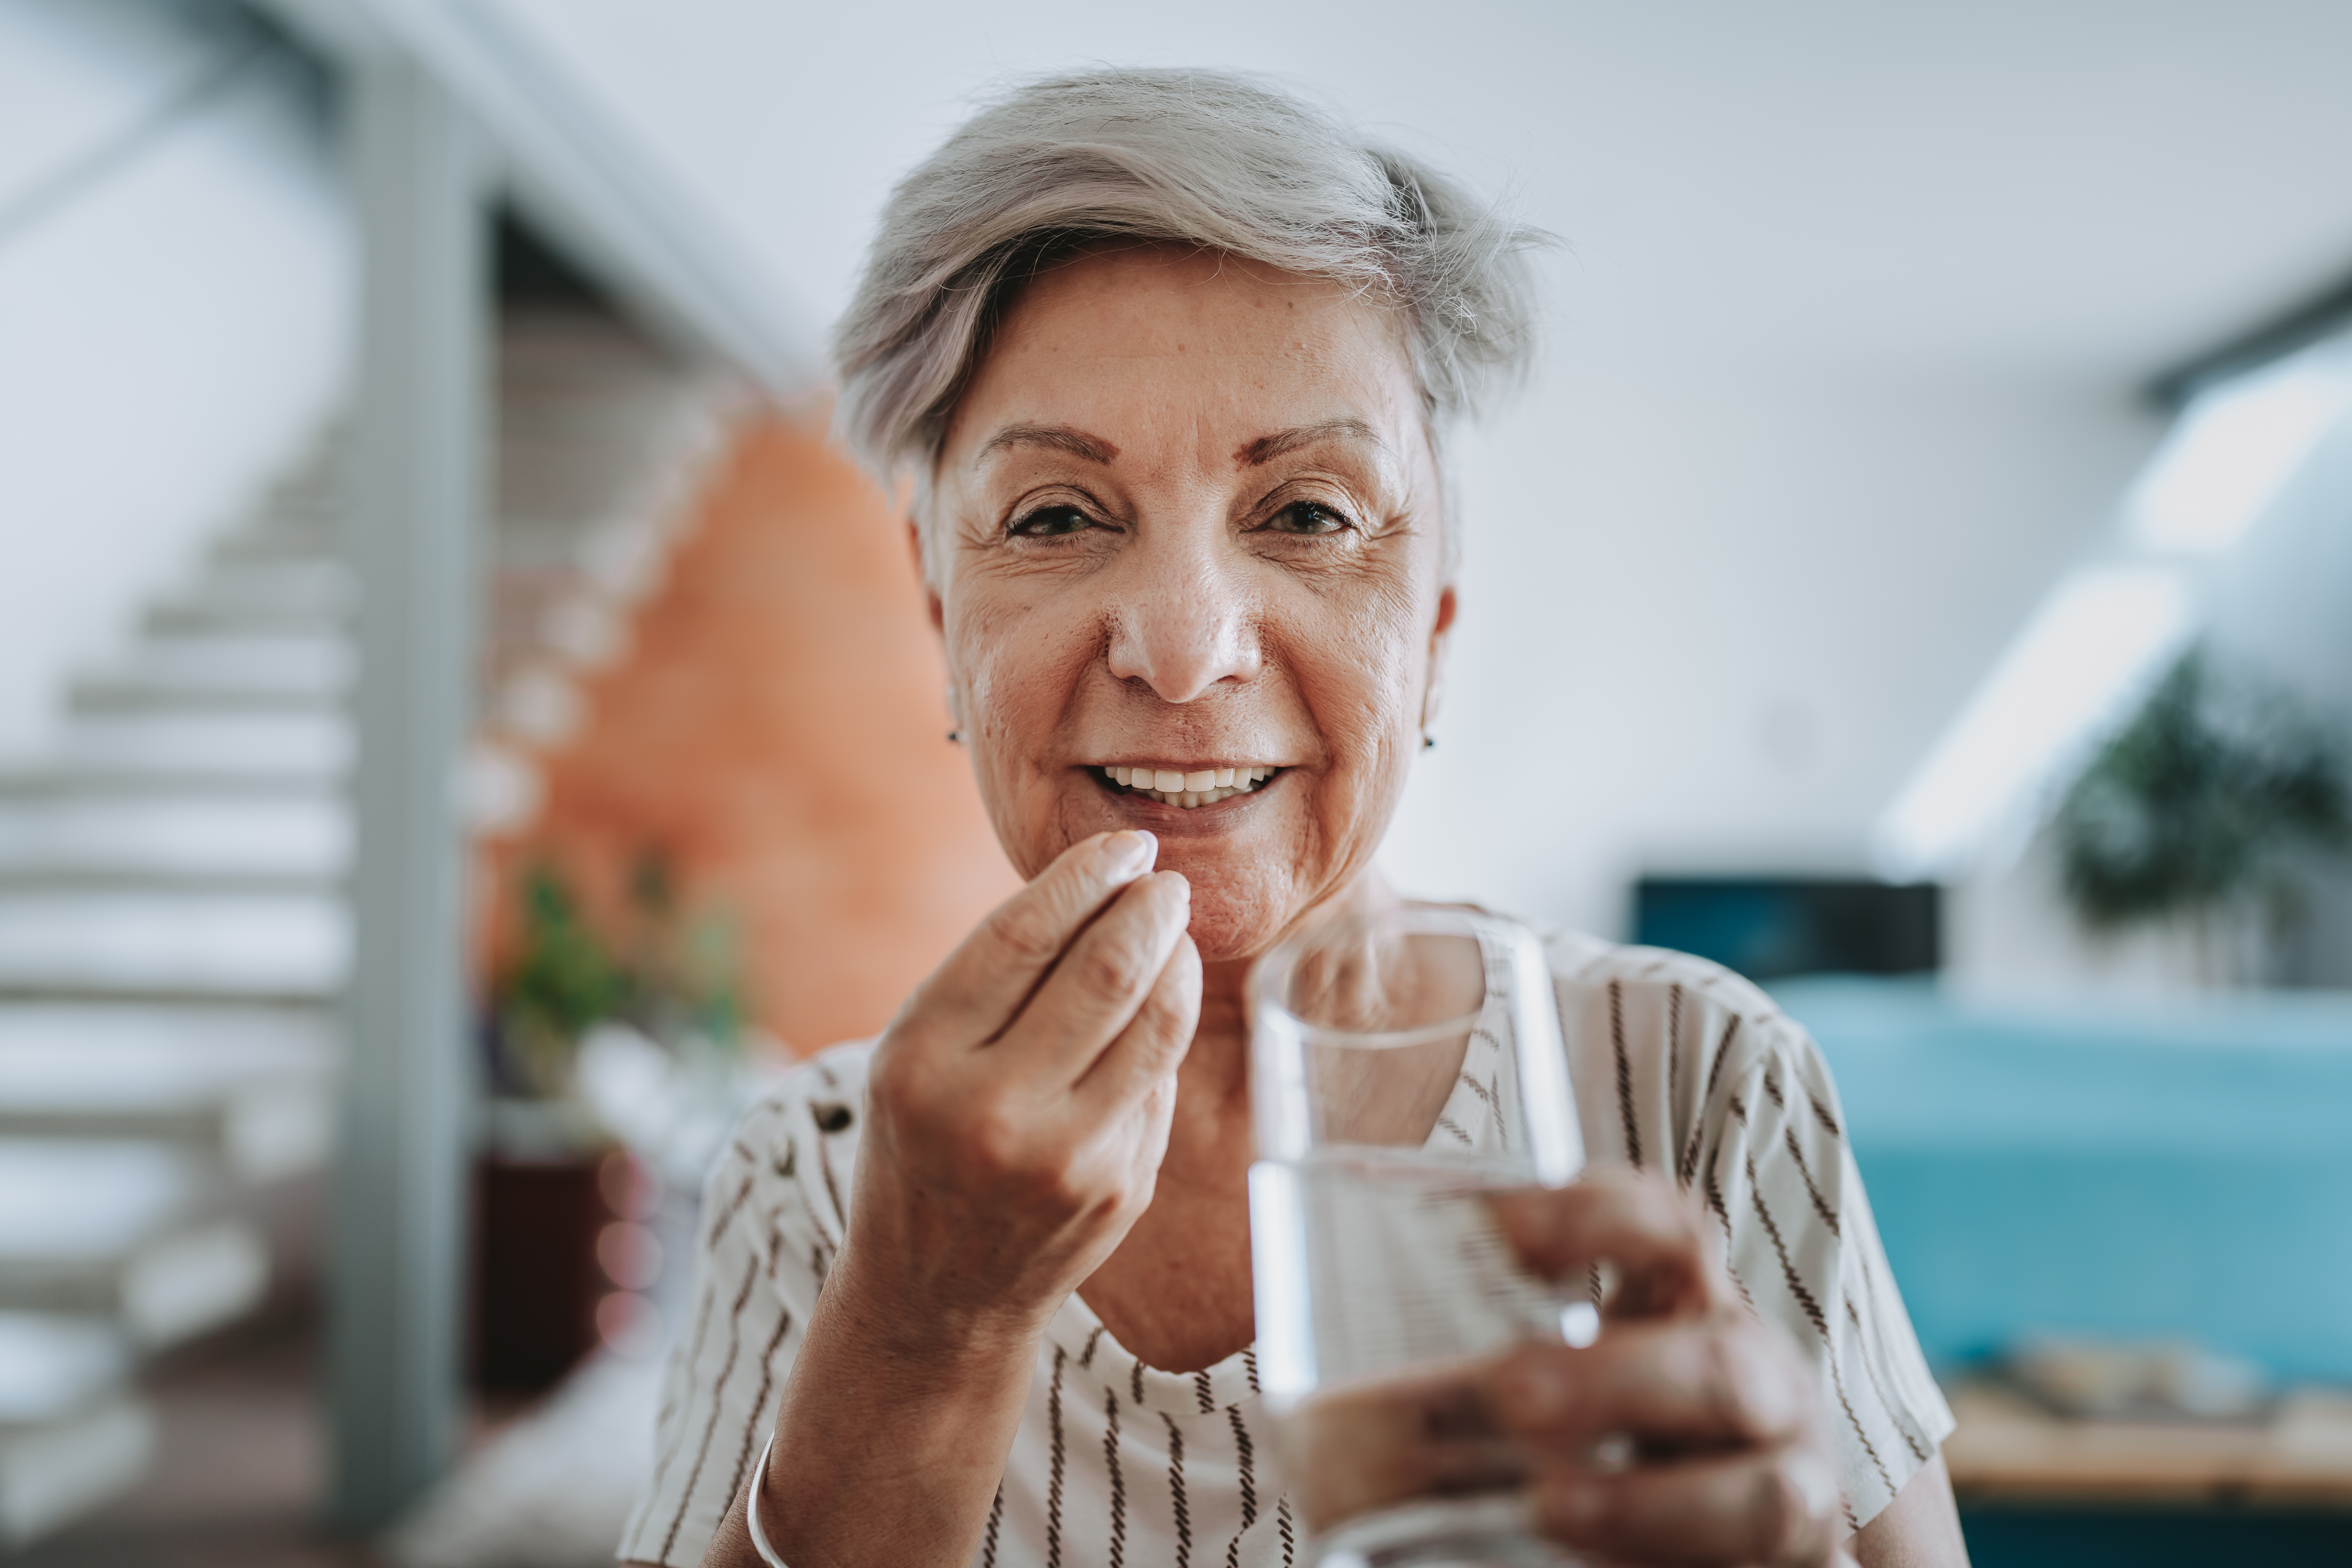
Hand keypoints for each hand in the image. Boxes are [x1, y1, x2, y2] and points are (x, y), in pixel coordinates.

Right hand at [847, 829, 1201, 1351]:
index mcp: (920, 1062)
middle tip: (1165, 880)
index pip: (1023, 936)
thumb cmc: (923, 1143)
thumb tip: (1098, 884)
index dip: (1086, 875)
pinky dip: (1168, 1025)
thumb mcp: (913, 1054)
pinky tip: (1160, 1003)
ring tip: (1174, 927)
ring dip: (1178, 957)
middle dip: (1150, 906)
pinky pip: (1160, 1079)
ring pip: (1157, 1021)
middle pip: (1105, 970)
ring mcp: (1065, 1157)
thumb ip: (991, 978)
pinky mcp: (1121, 1187)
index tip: (1125, 844)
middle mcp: (991, 1110)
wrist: (936, 1295)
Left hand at [1281, 1168, 1848, 1567]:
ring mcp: (1790, 1494)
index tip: (1503, 1231)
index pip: (1670, 1227)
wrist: (1687, 1541)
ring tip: (1547, 1508)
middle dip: (1622, 1382)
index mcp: (1689, 1312)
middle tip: (1508, 1394)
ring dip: (1652, 1507)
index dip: (1599, 1215)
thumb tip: (1299, 1414)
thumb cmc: (1600, 1446)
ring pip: (1765, 1496)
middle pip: (1729, 1363)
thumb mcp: (1545, 1390)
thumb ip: (1447, 1383)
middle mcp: (1759, 1391)